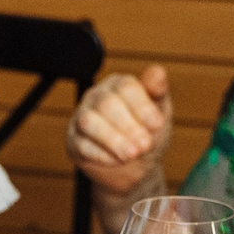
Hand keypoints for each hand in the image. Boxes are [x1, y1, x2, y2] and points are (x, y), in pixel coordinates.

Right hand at [66, 64, 170, 196]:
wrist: (135, 162)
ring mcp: (82, 117)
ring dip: (113, 140)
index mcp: (119, 84)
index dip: (142, 106)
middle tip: (145, 144)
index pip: (126, 88)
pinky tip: (118, 161)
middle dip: (128, 126)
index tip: (157, 124)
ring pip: (89, 122)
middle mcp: (97, 97)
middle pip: (107, 104)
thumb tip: (158, 72)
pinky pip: (81, 145)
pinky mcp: (74, 141)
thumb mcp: (159, 110)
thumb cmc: (147, 129)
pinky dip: (101, 155)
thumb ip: (158, 90)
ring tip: (132, 154)